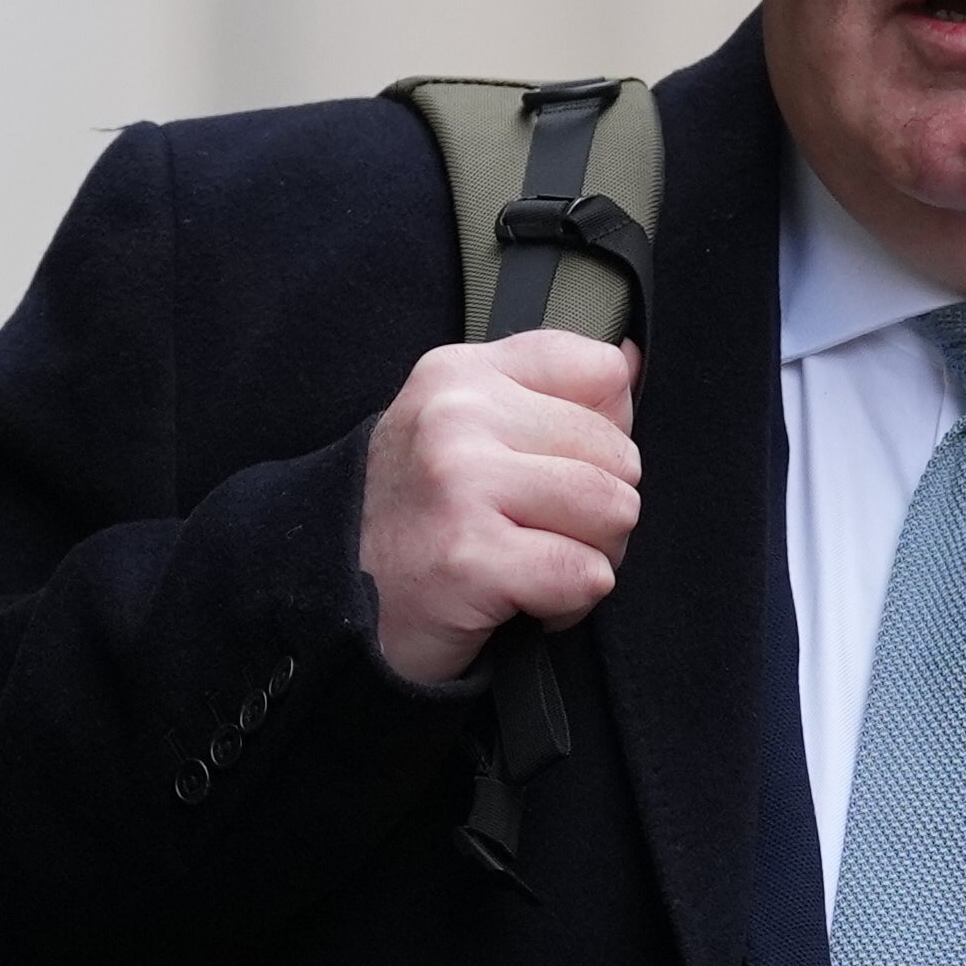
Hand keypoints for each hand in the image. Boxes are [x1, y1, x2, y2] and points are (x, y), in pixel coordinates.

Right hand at [358, 331, 641, 682]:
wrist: (332, 603)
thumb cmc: (417, 520)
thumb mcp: (466, 431)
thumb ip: (549, 393)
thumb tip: (633, 360)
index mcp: (461, 373)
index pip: (603, 372)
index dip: (604, 434)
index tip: (554, 469)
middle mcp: (456, 416)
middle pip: (618, 453)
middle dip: (600, 512)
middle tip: (541, 536)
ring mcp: (459, 483)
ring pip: (613, 512)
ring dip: (592, 557)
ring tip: (534, 565)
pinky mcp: (468, 558)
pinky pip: (585, 576)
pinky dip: (570, 604)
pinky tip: (523, 603)